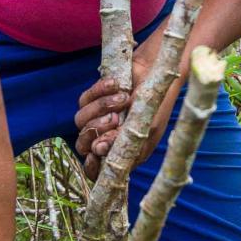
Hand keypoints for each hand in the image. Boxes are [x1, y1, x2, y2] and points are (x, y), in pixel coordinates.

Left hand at [74, 51, 175, 179]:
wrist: (158, 72)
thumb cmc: (157, 105)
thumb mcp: (146, 129)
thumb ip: (123, 143)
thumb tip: (98, 150)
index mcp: (120, 152)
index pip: (95, 168)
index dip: (91, 165)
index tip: (95, 154)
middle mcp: (105, 136)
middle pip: (82, 144)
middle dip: (96, 131)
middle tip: (116, 119)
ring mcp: (97, 117)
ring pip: (81, 120)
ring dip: (101, 108)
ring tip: (123, 99)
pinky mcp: (93, 98)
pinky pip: (84, 99)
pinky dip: (99, 91)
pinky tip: (116, 85)